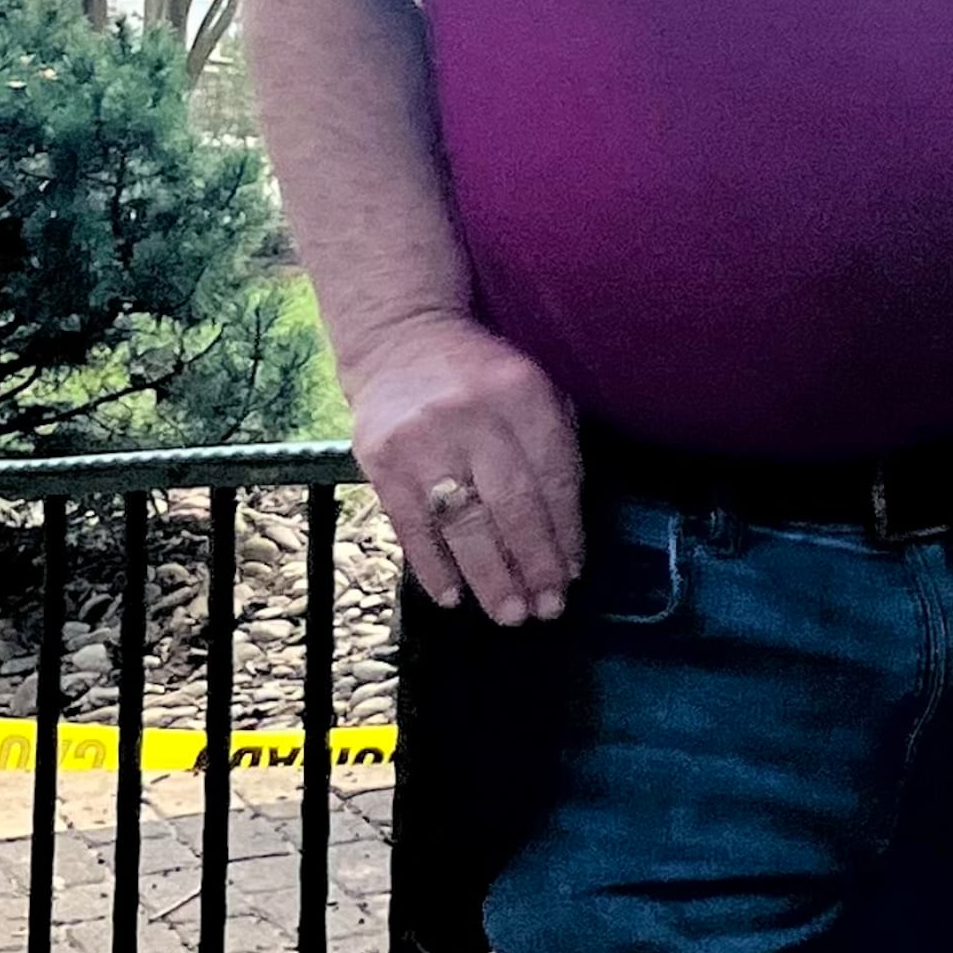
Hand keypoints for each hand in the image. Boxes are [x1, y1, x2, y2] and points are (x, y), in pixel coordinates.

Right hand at [348, 311, 585, 624]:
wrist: (401, 337)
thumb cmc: (481, 374)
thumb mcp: (532, 385)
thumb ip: (554, 446)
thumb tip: (567, 538)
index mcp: (521, 392)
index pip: (553, 477)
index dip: (565, 532)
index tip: (571, 574)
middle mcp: (472, 415)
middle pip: (511, 506)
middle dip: (533, 564)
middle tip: (546, 610)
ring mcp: (423, 440)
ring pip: (463, 524)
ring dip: (490, 577)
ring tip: (510, 614)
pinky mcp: (381, 461)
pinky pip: (412, 527)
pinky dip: (433, 568)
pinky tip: (453, 597)